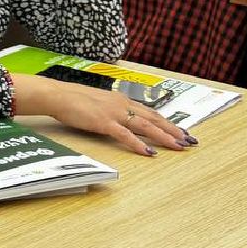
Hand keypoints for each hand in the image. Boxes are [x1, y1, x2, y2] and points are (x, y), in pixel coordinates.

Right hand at [36, 78, 194, 155]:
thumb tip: (118, 121)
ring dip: (164, 137)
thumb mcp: (97, 103)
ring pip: (146, 126)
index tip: (179, 130)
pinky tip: (149, 153)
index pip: (149, 112)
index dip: (166, 122)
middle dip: (173, 130)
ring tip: (178, 146)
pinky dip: (139, 144)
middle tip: (189, 140)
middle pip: (154, 118)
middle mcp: (122, 105)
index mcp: (121, 100)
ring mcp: (114, 113)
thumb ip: (110, 110)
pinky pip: (126, 135)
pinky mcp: (104, 123)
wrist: (57, 95)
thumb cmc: (72, 99)